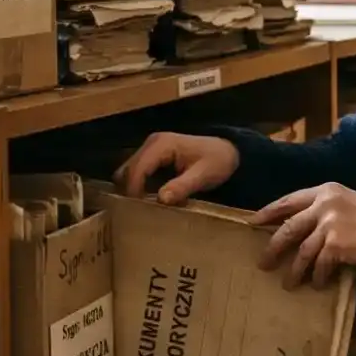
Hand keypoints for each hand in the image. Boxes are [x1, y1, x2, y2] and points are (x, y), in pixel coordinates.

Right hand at [116, 132, 240, 203]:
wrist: (228, 152)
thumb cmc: (218, 162)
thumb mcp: (204, 175)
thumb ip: (183, 186)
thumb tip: (162, 199)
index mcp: (162, 145)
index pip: (138, 168)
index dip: (134, 190)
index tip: (136, 210)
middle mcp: (152, 143)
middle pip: (128, 169)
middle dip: (130, 190)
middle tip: (137, 212)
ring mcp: (150, 149)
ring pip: (129, 171)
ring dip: (132, 188)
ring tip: (141, 208)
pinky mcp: (152, 156)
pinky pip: (137, 172)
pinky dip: (138, 186)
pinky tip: (147, 201)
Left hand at [255, 183, 355, 287]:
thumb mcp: (349, 203)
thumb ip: (326, 210)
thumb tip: (302, 230)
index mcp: (326, 191)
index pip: (290, 200)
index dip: (269, 212)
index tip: (254, 221)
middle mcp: (324, 205)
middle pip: (289, 227)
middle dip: (273, 247)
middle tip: (263, 262)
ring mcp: (329, 224)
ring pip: (302, 251)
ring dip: (294, 270)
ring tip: (288, 284)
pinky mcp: (336, 245)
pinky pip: (319, 265)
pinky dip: (318, 276)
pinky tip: (318, 284)